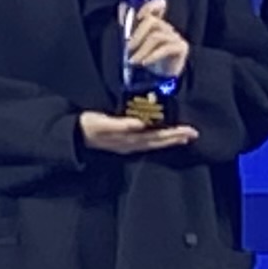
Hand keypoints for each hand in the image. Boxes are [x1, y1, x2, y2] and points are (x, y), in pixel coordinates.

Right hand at [78, 109, 198, 155]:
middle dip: (176, 137)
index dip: (171, 135)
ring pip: (154, 143)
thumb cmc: (87, 126)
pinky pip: (148, 141)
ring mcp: (129, 144)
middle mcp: (132, 145)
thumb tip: (140, 125)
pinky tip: (165, 135)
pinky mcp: (126, 141)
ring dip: (170, 139)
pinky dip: (159, 139)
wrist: (74, 135)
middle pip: (158, 142)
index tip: (187, 131)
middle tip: (194, 133)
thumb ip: (120, 125)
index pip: (156, 138)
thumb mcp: (101, 124)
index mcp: (129, 140)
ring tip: (186, 136)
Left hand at [120, 0, 191, 79]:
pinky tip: (144, 63)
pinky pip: (165, 48)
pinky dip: (152, 56)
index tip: (139, 16)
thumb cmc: (146, 62)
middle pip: (152, 21)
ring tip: (133, 61)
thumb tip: (123, 6)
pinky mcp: (181, 48)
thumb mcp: (134, 43)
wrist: (160, 83)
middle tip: (128, 48)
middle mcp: (167, 27)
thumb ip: (128, 25)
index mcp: (156, 23)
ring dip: (142, 49)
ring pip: (156, 36)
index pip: (159, 4)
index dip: (150, 5)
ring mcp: (175, 37)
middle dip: (137, 34)